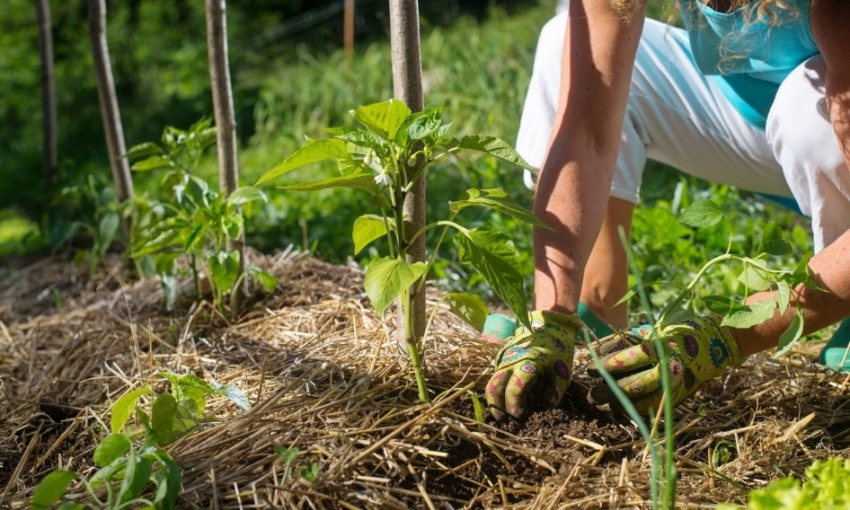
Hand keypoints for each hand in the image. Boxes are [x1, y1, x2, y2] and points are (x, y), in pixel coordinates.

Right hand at [485, 310, 582, 420]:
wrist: (548, 324)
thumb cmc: (558, 348)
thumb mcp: (563, 369)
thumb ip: (556, 390)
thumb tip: (547, 406)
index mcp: (527, 364)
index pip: (513, 389)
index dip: (514, 406)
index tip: (518, 416)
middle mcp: (510, 361)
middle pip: (493, 387)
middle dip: (495, 406)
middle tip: (502, 419)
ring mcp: (503, 357)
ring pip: (492, 380)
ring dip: (495, 397)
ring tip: (503, 410)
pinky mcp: (501, 355)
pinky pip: (495, 374)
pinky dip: (498, 387)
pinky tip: (506, 394)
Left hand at [587, 316, 745, 413]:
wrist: (717, 342)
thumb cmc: (680, 331)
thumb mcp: (654, 330)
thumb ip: (629, 340)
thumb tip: (598, 349)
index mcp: (659, 347)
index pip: (625, 359)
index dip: (604, 365)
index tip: (589, 368)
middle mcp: (667, 367)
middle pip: (631, 383)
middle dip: (607, 390)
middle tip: (591, 394)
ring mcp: (675, 383)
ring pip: (641, 398)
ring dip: (619, 403)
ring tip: (602, 405)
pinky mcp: (680, 394)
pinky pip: (655, 406)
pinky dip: (637, 409)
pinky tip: (623, 410)